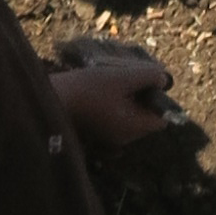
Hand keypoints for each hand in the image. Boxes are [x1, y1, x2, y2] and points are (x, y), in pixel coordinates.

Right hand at [53, 49, 174, 145]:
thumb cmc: (88, 89)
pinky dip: (114, 106)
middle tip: (126, 79)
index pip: (160, 119)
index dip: (158, 99)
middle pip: (144, 118)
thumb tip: (164, 79)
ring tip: (112, 83)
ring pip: (129, 116)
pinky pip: (115, 118)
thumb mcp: (121, 78)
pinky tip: (101, 91)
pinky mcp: (96, 131)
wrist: (52, 100)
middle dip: (141, 98)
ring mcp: (109, 136)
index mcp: (133, 127)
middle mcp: (124, 137)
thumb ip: (146, 77)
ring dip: (126, 100)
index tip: (145, 83)